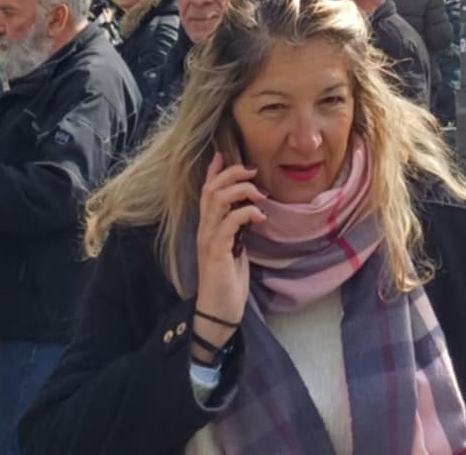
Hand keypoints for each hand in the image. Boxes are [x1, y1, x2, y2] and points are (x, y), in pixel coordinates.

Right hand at [193, 152, 264, 347]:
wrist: (219, 312)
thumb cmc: (228, 281)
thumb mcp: (235, 248)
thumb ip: (236, 229)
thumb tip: (249, 211)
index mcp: (208, 228)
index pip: (206, 192)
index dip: (214, 171)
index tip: (223, 154)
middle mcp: (204, 230)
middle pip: (210, 189)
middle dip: (230, 174)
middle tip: (252, 170)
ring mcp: (208, 240)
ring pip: (216, 201)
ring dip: (240, 190)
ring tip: (259, 194)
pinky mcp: (216, 252)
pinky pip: (228, 223)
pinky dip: (246, 213)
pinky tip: (261, 216)